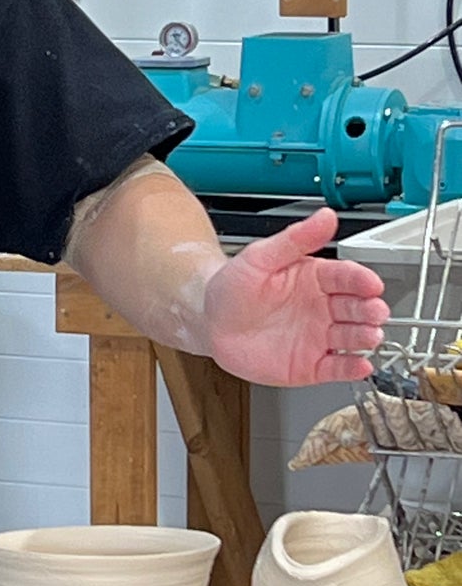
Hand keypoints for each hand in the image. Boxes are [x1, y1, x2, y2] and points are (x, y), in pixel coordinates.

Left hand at [202, 207, 388, 386]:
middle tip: (376, 311)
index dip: (361, 280)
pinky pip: (336, 367)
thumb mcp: (260, 257)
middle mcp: (323, 307)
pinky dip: (351, 368)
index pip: (347, 277)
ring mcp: (319, 337)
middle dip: (370, 310)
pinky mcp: (311, 364)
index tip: (371, 283)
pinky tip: (360, 365)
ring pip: (351, 338)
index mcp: (316, 278)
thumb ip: (295, 238)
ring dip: (365, 337)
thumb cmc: (233, 287)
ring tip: (370, 335)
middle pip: (356, 308)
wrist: (209, 321)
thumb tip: (325, 217)